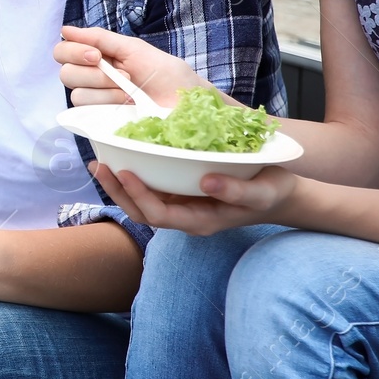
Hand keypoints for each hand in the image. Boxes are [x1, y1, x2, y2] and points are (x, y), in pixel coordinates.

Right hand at [55, 26, 208, 106]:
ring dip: (106, 90)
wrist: (186, 101)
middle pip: (65, 73)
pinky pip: (86, 112)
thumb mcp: (134, 49)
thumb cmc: (166, 74)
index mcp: (98, 58)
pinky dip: (108, 104)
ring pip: (76, 94)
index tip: (97, 55)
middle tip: (124, 75)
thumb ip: (99, 38)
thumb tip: (65, 30)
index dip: (73, 51)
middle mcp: (92, 79)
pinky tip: (128, 104)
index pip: (63, 52)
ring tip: (131, 91)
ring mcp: (97, 102)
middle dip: (94, 73)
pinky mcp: (100, 123)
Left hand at [89, 161, 298, 235]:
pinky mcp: (182, 193)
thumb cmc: (272, 193)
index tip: (124, 171)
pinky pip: (153, 187)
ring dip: (120, 184)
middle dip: (118, 191)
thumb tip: (206, 180)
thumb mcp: (261, 192)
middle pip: (142, 211)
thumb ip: (236, 190)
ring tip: (100, 162)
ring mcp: (182, 206)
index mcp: (200, 221)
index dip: (139, 195)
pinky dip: (135, 175)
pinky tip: (123, 157)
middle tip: (98, 164)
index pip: (160, 214)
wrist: (280, 195)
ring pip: (143, 201)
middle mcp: (186, 217)